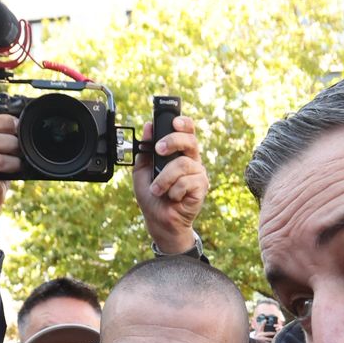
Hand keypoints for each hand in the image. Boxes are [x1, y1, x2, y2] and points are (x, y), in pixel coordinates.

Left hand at [132, 112, 207, 255]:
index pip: (187, 131)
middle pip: (190, 140)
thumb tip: (148, 127)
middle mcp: (192, 161)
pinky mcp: (201, 187)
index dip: (184, 123)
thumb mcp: (142, 170)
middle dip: (173, 141)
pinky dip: (174, 191)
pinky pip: (187, 182)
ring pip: (183, 164)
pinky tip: (173, 198)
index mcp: (179, 153)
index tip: (174, 121)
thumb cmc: (152, 196)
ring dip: (165, 178)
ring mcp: (198, 174)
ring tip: (157, 189)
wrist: (159, 221)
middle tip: (159, 150)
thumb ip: (145, 149)